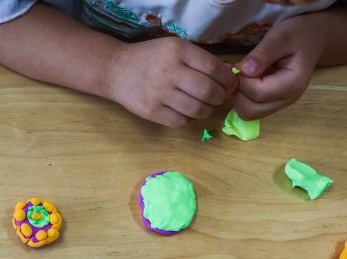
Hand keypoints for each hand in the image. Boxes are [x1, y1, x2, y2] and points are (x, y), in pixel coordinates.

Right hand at [107, 37, 235, 127]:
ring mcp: (159, 94)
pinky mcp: (151, 112)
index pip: (214, 69)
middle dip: (220, 97)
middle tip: (219, 97)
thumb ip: (199, 59)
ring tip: (204, 105)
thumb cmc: (151, 58)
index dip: (228, 80)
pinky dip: (189, 119)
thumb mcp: (174, 48)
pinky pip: (181, 121)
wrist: (116, 70)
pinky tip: (186, 111)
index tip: (230, 84)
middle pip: (208, 91)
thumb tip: (228, 76)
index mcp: (178, 51)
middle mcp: (169, 71)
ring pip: (197, 110)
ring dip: (207, 110)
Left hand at [233, 15, 325, 119]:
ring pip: (248, 114)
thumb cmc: (297, 34)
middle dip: (238, 91)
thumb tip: (245, 70)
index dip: (242, 80)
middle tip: (238, 71)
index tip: (239, 64)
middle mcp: (288, 99)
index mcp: (293, 83)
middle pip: (251, 110)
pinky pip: (250, 110)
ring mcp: (280, 104)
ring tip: (242, 75)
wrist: (311, 38)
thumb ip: (264, 53)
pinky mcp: (273, 104)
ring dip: (238, 96)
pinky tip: (245, 81)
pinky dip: (242, 98)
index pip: (258, 93)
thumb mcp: (281, 36)